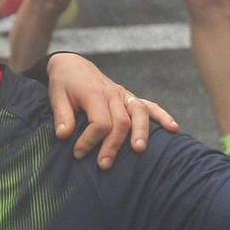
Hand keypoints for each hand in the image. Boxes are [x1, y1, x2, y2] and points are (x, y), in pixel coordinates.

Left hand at [44, 52, 179, 168]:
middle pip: (121, 121)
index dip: (90, 140)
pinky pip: (150, 106)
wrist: (73, 65)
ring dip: (141, 132)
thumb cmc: (64, 83)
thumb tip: (63, 136)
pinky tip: (173, 129)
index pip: (100, 121)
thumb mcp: (56, 96)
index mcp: (93, 93)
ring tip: (138, 150)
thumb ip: (61, 116)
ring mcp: (124, 95)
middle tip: (104, 165)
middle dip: (114, 145)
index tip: (78, 153)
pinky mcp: (130, 97)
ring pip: (139, 113)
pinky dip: (163, 116)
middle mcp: (112, 94)